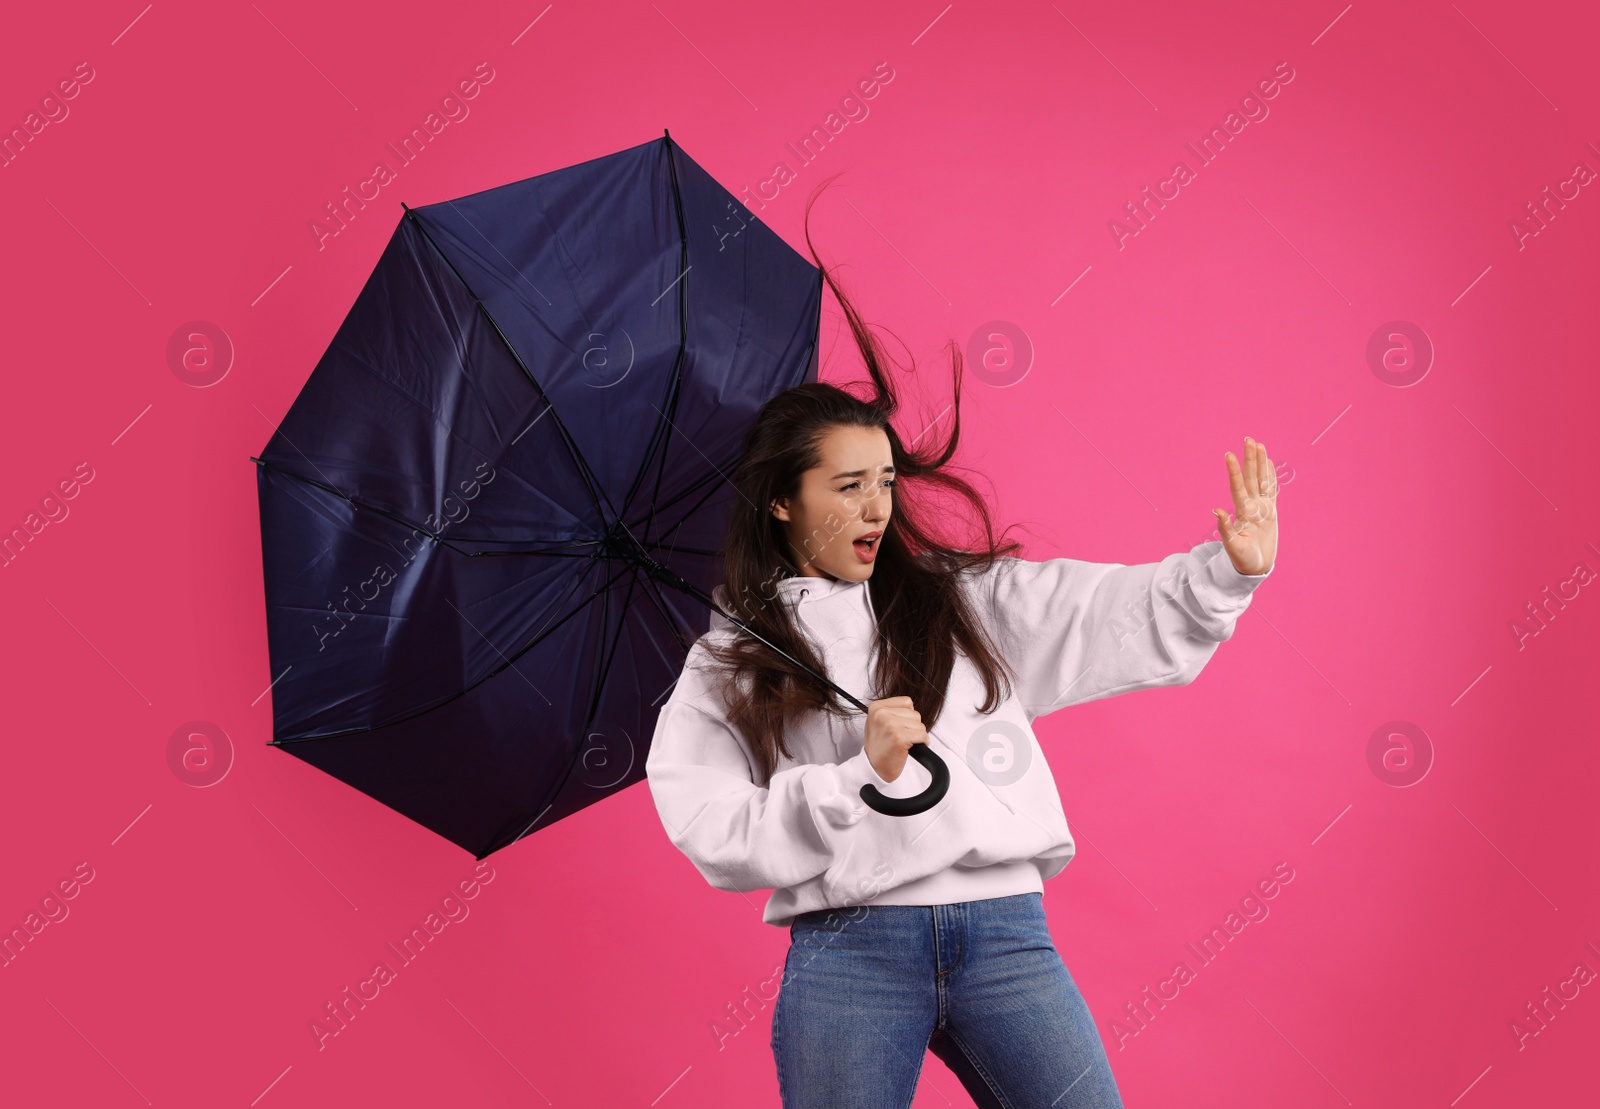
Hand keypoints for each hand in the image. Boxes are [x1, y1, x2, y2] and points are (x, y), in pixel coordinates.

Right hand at [863, 696, 927, 781]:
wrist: (874, 768)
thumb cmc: (878, 747)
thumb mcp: (877, 722)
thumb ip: (891, 711)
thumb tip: (910, 708)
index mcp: (876, 707)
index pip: (907, 702)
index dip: (907, 716)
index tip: (900, 727)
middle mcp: (882, 713)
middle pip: (915, 714)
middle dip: (913, 727)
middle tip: (901, 737)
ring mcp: (890, 724)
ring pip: (920, 725)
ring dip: (917, 735)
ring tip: (904, 743)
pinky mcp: (899, 737)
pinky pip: (922, 735)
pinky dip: (922, 742)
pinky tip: (911, 747)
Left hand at [1213, 436, 1278, 575]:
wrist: (1253, 568)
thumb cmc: (1242, 560)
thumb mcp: (1232, 546)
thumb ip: (1225, 528)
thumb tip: (1216, 510)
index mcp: (1242, 513)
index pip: (1238, 487)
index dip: (1234, 472)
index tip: (1228, 455)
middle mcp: (1251, 507)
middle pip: (1251, 478)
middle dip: (1250, 459)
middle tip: (1248, 439)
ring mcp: (1261, 508)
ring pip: (1261, 481)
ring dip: (1260, 463)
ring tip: (1258, 445)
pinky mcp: (1270, 512)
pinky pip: (1271, 491)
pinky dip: (1270, 477)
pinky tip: (1269, 464)